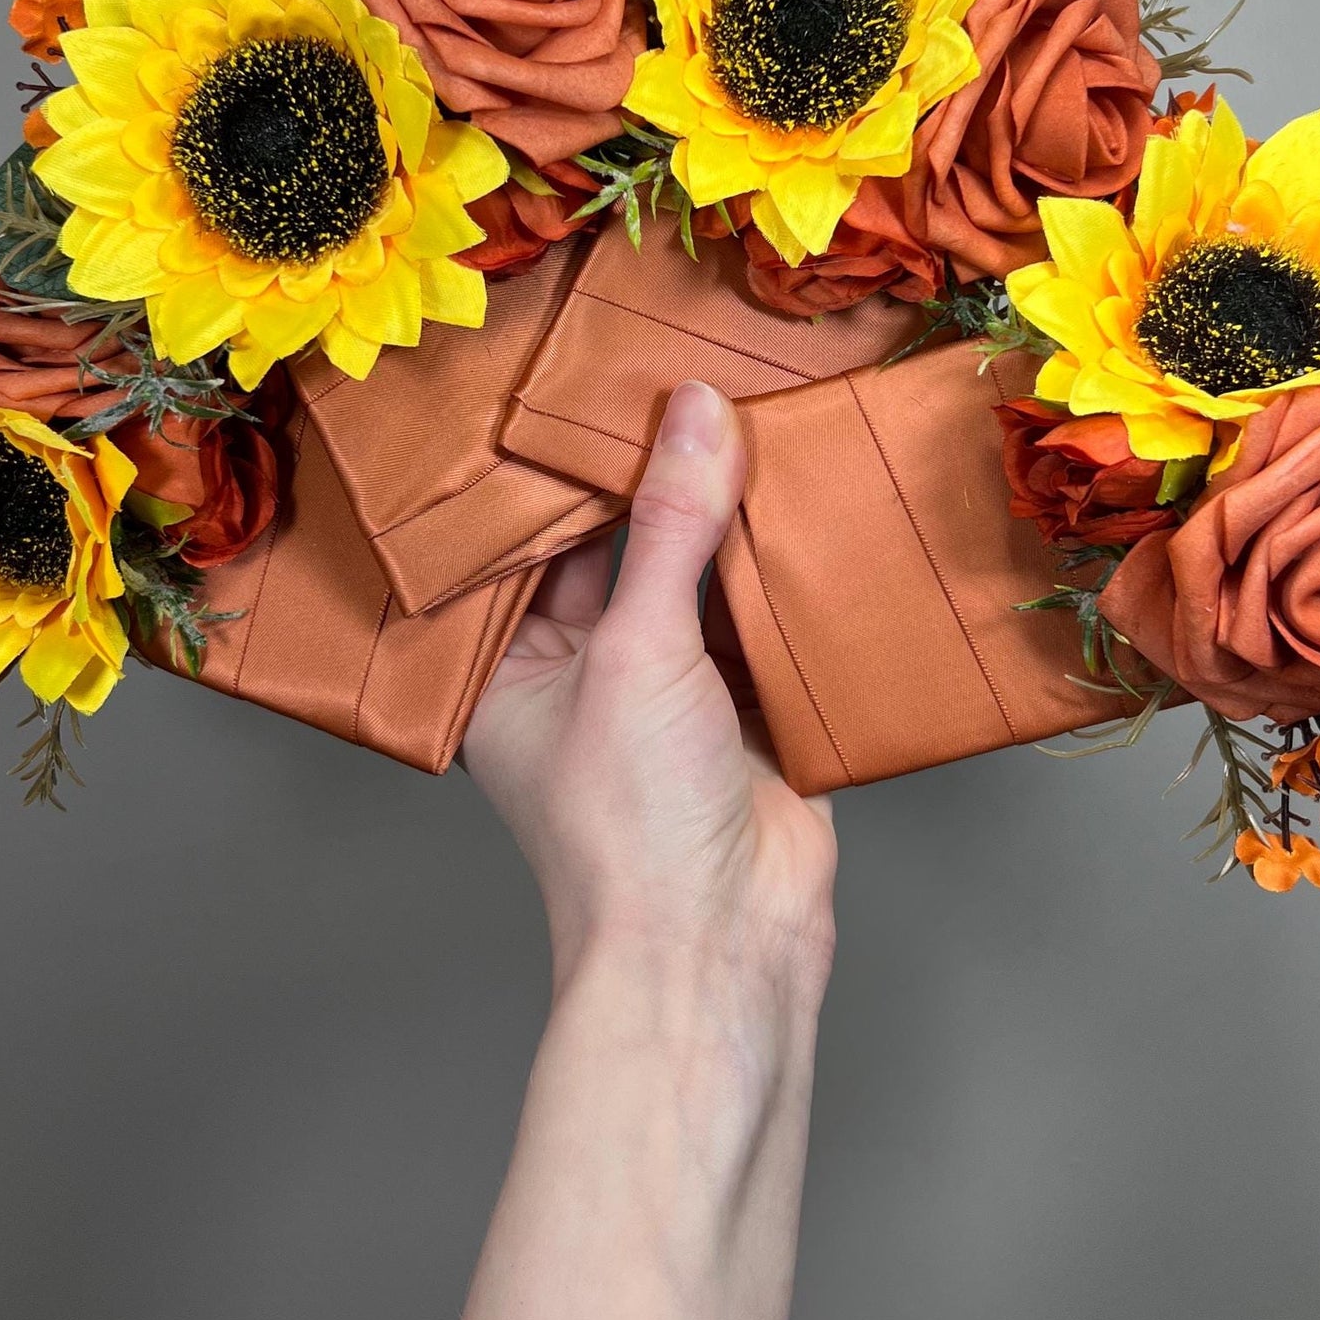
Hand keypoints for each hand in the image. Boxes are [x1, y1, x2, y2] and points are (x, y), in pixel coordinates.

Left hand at [462, 380, 836, 997]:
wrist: (721, 946)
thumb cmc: (628, 823)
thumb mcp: (637, 649)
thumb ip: (672, 525)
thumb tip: (694, 408)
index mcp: (510, 664)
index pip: (531, 537)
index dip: (566, 462)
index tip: (605, 374)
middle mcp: (581, 672)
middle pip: (621, 549)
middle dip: (659, 478)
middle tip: (693, 373)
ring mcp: (668, 692)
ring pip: (697, 579)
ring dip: (730, 519)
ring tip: (758, 409)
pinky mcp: (746, 711)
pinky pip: (762, 620)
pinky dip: (785, 572)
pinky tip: (809, 497)